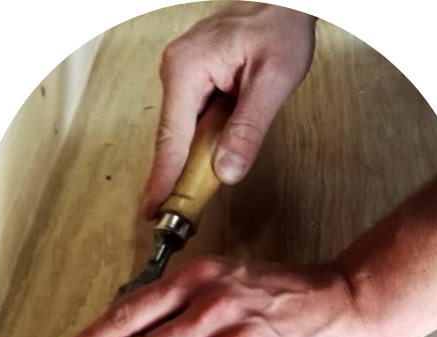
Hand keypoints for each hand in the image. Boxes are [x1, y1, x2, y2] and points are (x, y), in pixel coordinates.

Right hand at [142, 3, 316, 218]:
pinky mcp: (193, 85)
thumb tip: (227, 171)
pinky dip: (198, 150)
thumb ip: (249, 128)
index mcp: (187, 69)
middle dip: (175, 180)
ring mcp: (182, 79)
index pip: (171, 138)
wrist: (281, 4)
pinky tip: (207, 166)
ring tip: (194, 198)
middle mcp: (176, 73)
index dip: (163, 179)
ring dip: (189, 167)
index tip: (154, 209)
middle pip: (171, 141)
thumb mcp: (273, 80)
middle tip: (178, 216)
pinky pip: (190, 126)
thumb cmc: (279, 28)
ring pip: (180, 135)